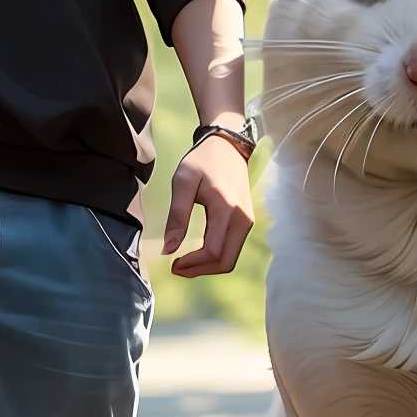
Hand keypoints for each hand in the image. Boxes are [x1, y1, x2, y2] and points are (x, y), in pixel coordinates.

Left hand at [162, 135, 253, 276]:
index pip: (212, 252)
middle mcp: (243, 220)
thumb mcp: (183, 183)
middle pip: (225, 262)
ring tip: (185, 262)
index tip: (172, 263)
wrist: (227, 146)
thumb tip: (169, 249)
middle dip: (200, 270)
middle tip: (177, 268)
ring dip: (208, 266)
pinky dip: (216, 257)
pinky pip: (232, 248)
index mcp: (226, 210)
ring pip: (230, 258)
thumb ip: (177, 216)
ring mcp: (247, 222)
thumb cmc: (203, 162)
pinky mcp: (247, 221)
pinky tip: (198, 252)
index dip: (192, 264)